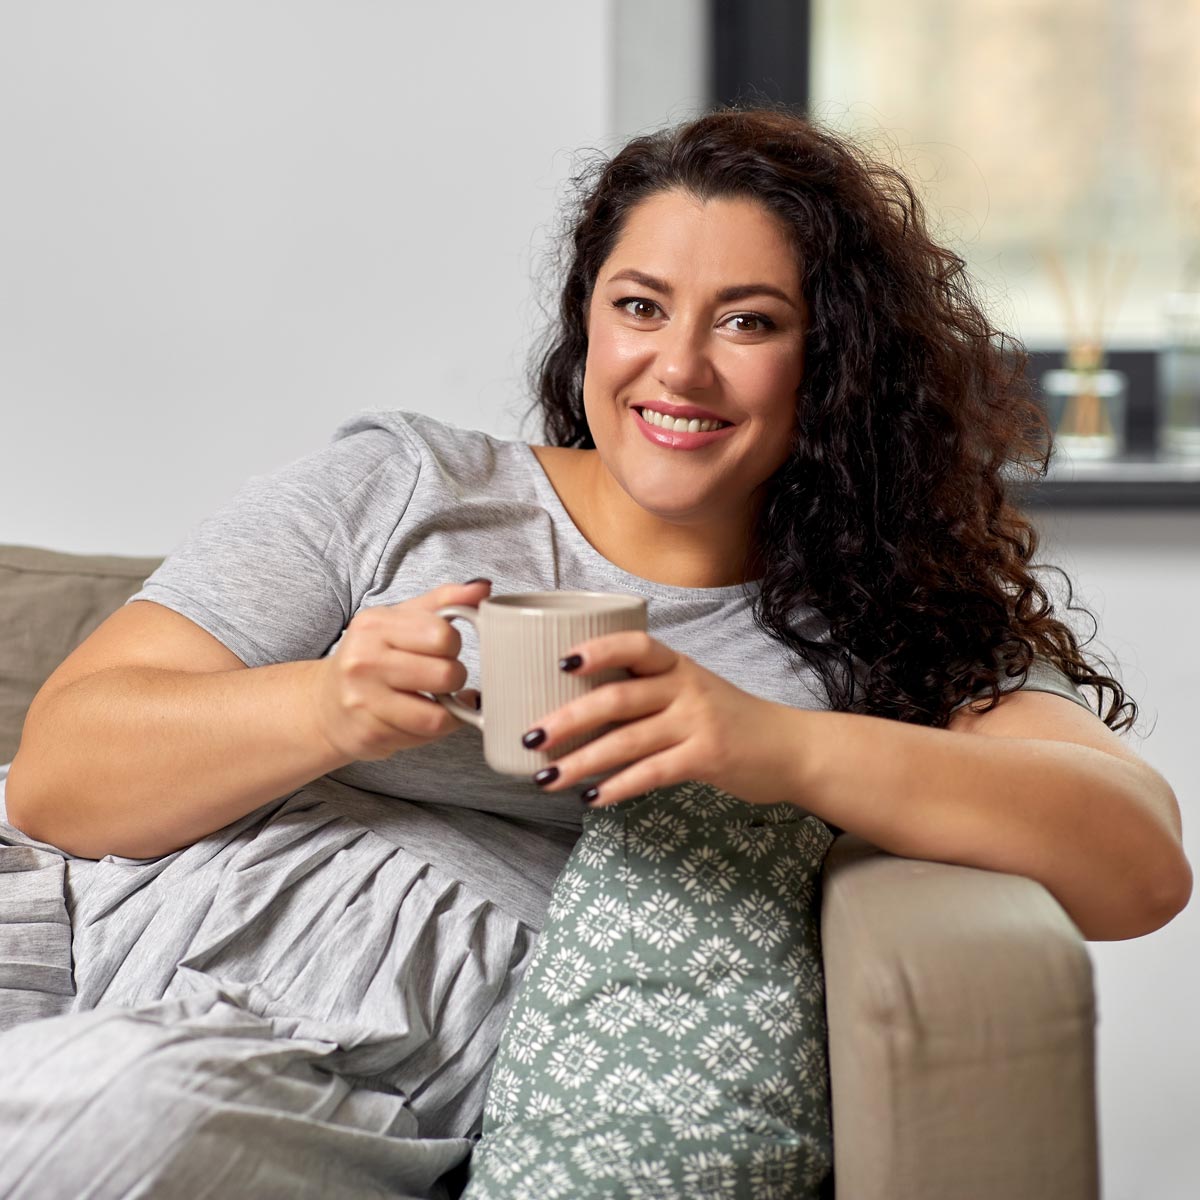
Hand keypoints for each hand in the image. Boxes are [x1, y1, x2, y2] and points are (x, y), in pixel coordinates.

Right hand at [310, 580, 488, 761]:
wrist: (326, 705)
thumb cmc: (371, 659)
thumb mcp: (399, 621)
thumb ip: (442, 602)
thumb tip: (482, 588)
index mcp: (374, 624)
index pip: (442, 634)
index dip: (453, 645)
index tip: (442, 649)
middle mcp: (364, 660)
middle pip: (446, 675)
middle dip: (454, 678)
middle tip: (441, 677)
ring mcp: (364, 700)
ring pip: (439, 714)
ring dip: (450, 709)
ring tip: (437, 699)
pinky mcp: (370, 733)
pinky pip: (426, 735)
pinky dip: (436, 728)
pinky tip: (424, 716)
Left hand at [522, 630, 799, 807]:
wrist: (792, 749)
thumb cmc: (733, 720)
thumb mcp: (694, 691)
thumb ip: (650, 692)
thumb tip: (583, 708)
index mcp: (678, 666)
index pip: (636, 644)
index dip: (598, 649)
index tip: (561, 662)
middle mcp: (685, 688)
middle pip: (618, 697)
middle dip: (568, 718)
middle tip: (531, 736)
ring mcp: (697, 723)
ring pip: (627, 740)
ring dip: (581, 761)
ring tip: (547, 778)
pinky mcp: (706, 758)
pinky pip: (652, 772)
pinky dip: (618, 787)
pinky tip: (592, 799)